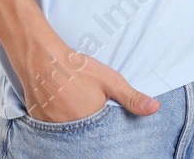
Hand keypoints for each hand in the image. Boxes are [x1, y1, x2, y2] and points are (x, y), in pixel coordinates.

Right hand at [14, 39, 160, 122]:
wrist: (41, 57)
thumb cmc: (77, 67)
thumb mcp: (110, 80)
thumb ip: (132, 98)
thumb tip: (155, 108)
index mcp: (91, 122)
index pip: (103, 136)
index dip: (102, 124)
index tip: (99, 111)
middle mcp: (71, 130)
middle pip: (85, 134)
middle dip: (88, 123)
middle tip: (82, 102)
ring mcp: (52, 128)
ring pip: (68, 132)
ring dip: (72, 122)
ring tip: (70, 102)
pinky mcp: (38, 122)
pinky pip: (51, 128)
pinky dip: (56, 120)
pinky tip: (57, 104)